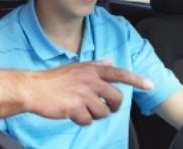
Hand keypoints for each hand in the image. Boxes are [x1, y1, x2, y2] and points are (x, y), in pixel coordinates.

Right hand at [25, 62, 153, 124]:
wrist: (33, 88)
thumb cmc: (53, 79)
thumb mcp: (75, 67)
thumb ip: (94, 65)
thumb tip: (109, 61)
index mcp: (90, 70)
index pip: (118, 73)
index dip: (136, 79)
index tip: (149, 85)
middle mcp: (89, 80)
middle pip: (116, 97)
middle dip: (114, 107)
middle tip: (106, 108)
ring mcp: (83, 94)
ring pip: (103, 112)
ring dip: (95, 115)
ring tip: (83, 109)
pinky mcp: (75, 108)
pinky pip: (88, 121)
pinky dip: (82, 120)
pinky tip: (73, 114)